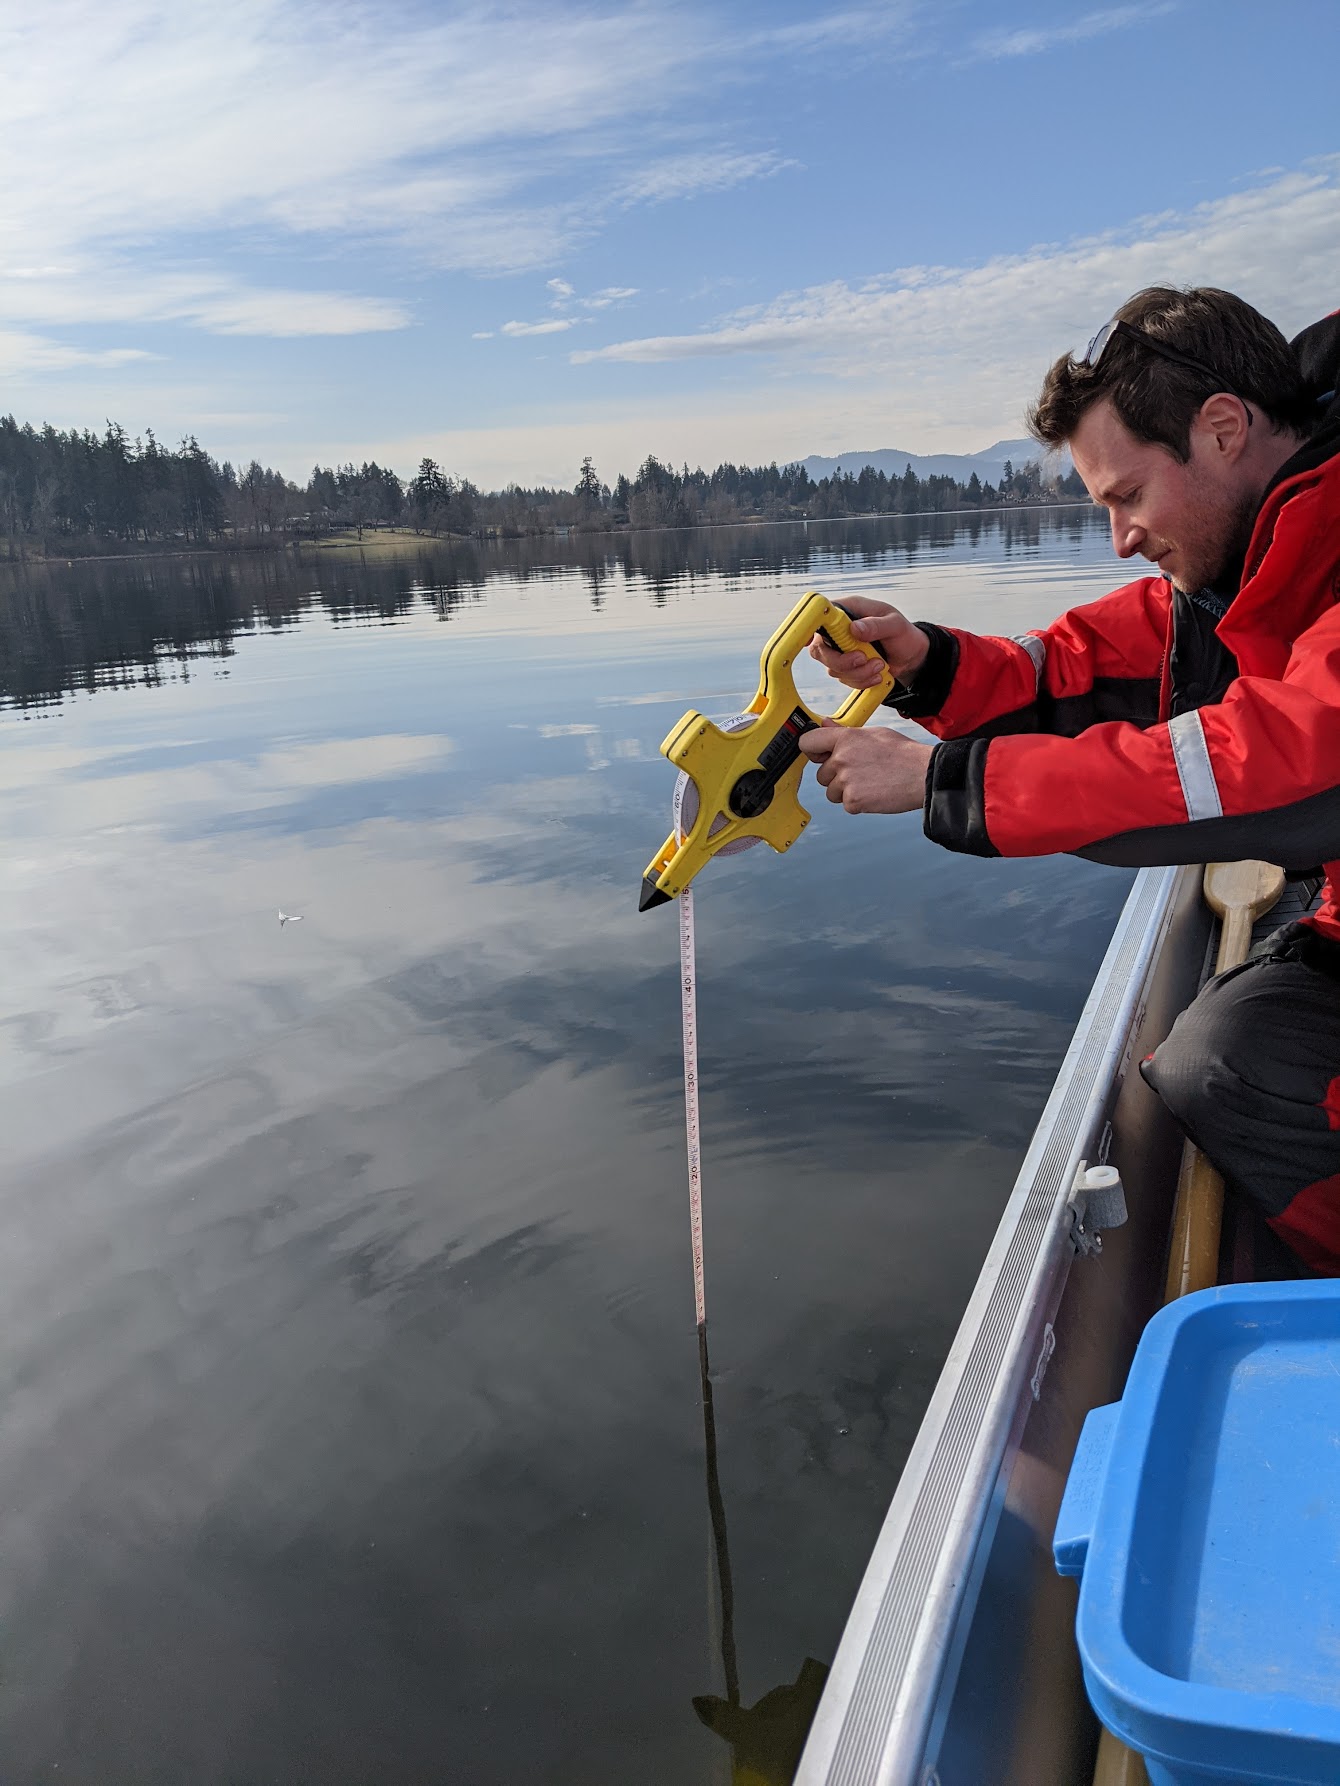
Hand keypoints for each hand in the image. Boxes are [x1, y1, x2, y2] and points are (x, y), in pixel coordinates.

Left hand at [798, 720, 932, 813]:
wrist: (923, 774)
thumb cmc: (903, 754)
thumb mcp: (874, 733)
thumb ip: (846, 732)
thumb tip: (826, 724)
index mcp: (845, 738)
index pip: (808, 742)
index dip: (812, 751)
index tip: (819, 756)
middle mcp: (841, 758)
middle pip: (821, 774)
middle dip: (836, 777)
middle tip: (860, 773)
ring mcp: (846, 780)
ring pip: (831, 792)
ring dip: (846, 792)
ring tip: (869, 783)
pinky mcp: (853, 800)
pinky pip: (846, 805)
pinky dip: (858, 803)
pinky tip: (875, 793)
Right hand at [809, 597, 928, 689]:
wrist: (911, 655)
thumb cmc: (903, 633)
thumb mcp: (895, 625)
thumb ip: (875, 625)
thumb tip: (854, 628)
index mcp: (849, 610)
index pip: (822, 616)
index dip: (811, 627)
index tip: (814, 639)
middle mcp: (840, 630)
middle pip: (821, 649)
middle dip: (842, 660)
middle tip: (863, 658)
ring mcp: (841, 649)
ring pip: (833, 668)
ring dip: (858, 672)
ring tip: (880, 665)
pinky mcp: (846, 666)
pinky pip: (844, 678)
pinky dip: (861, 680)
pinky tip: (877, 674)